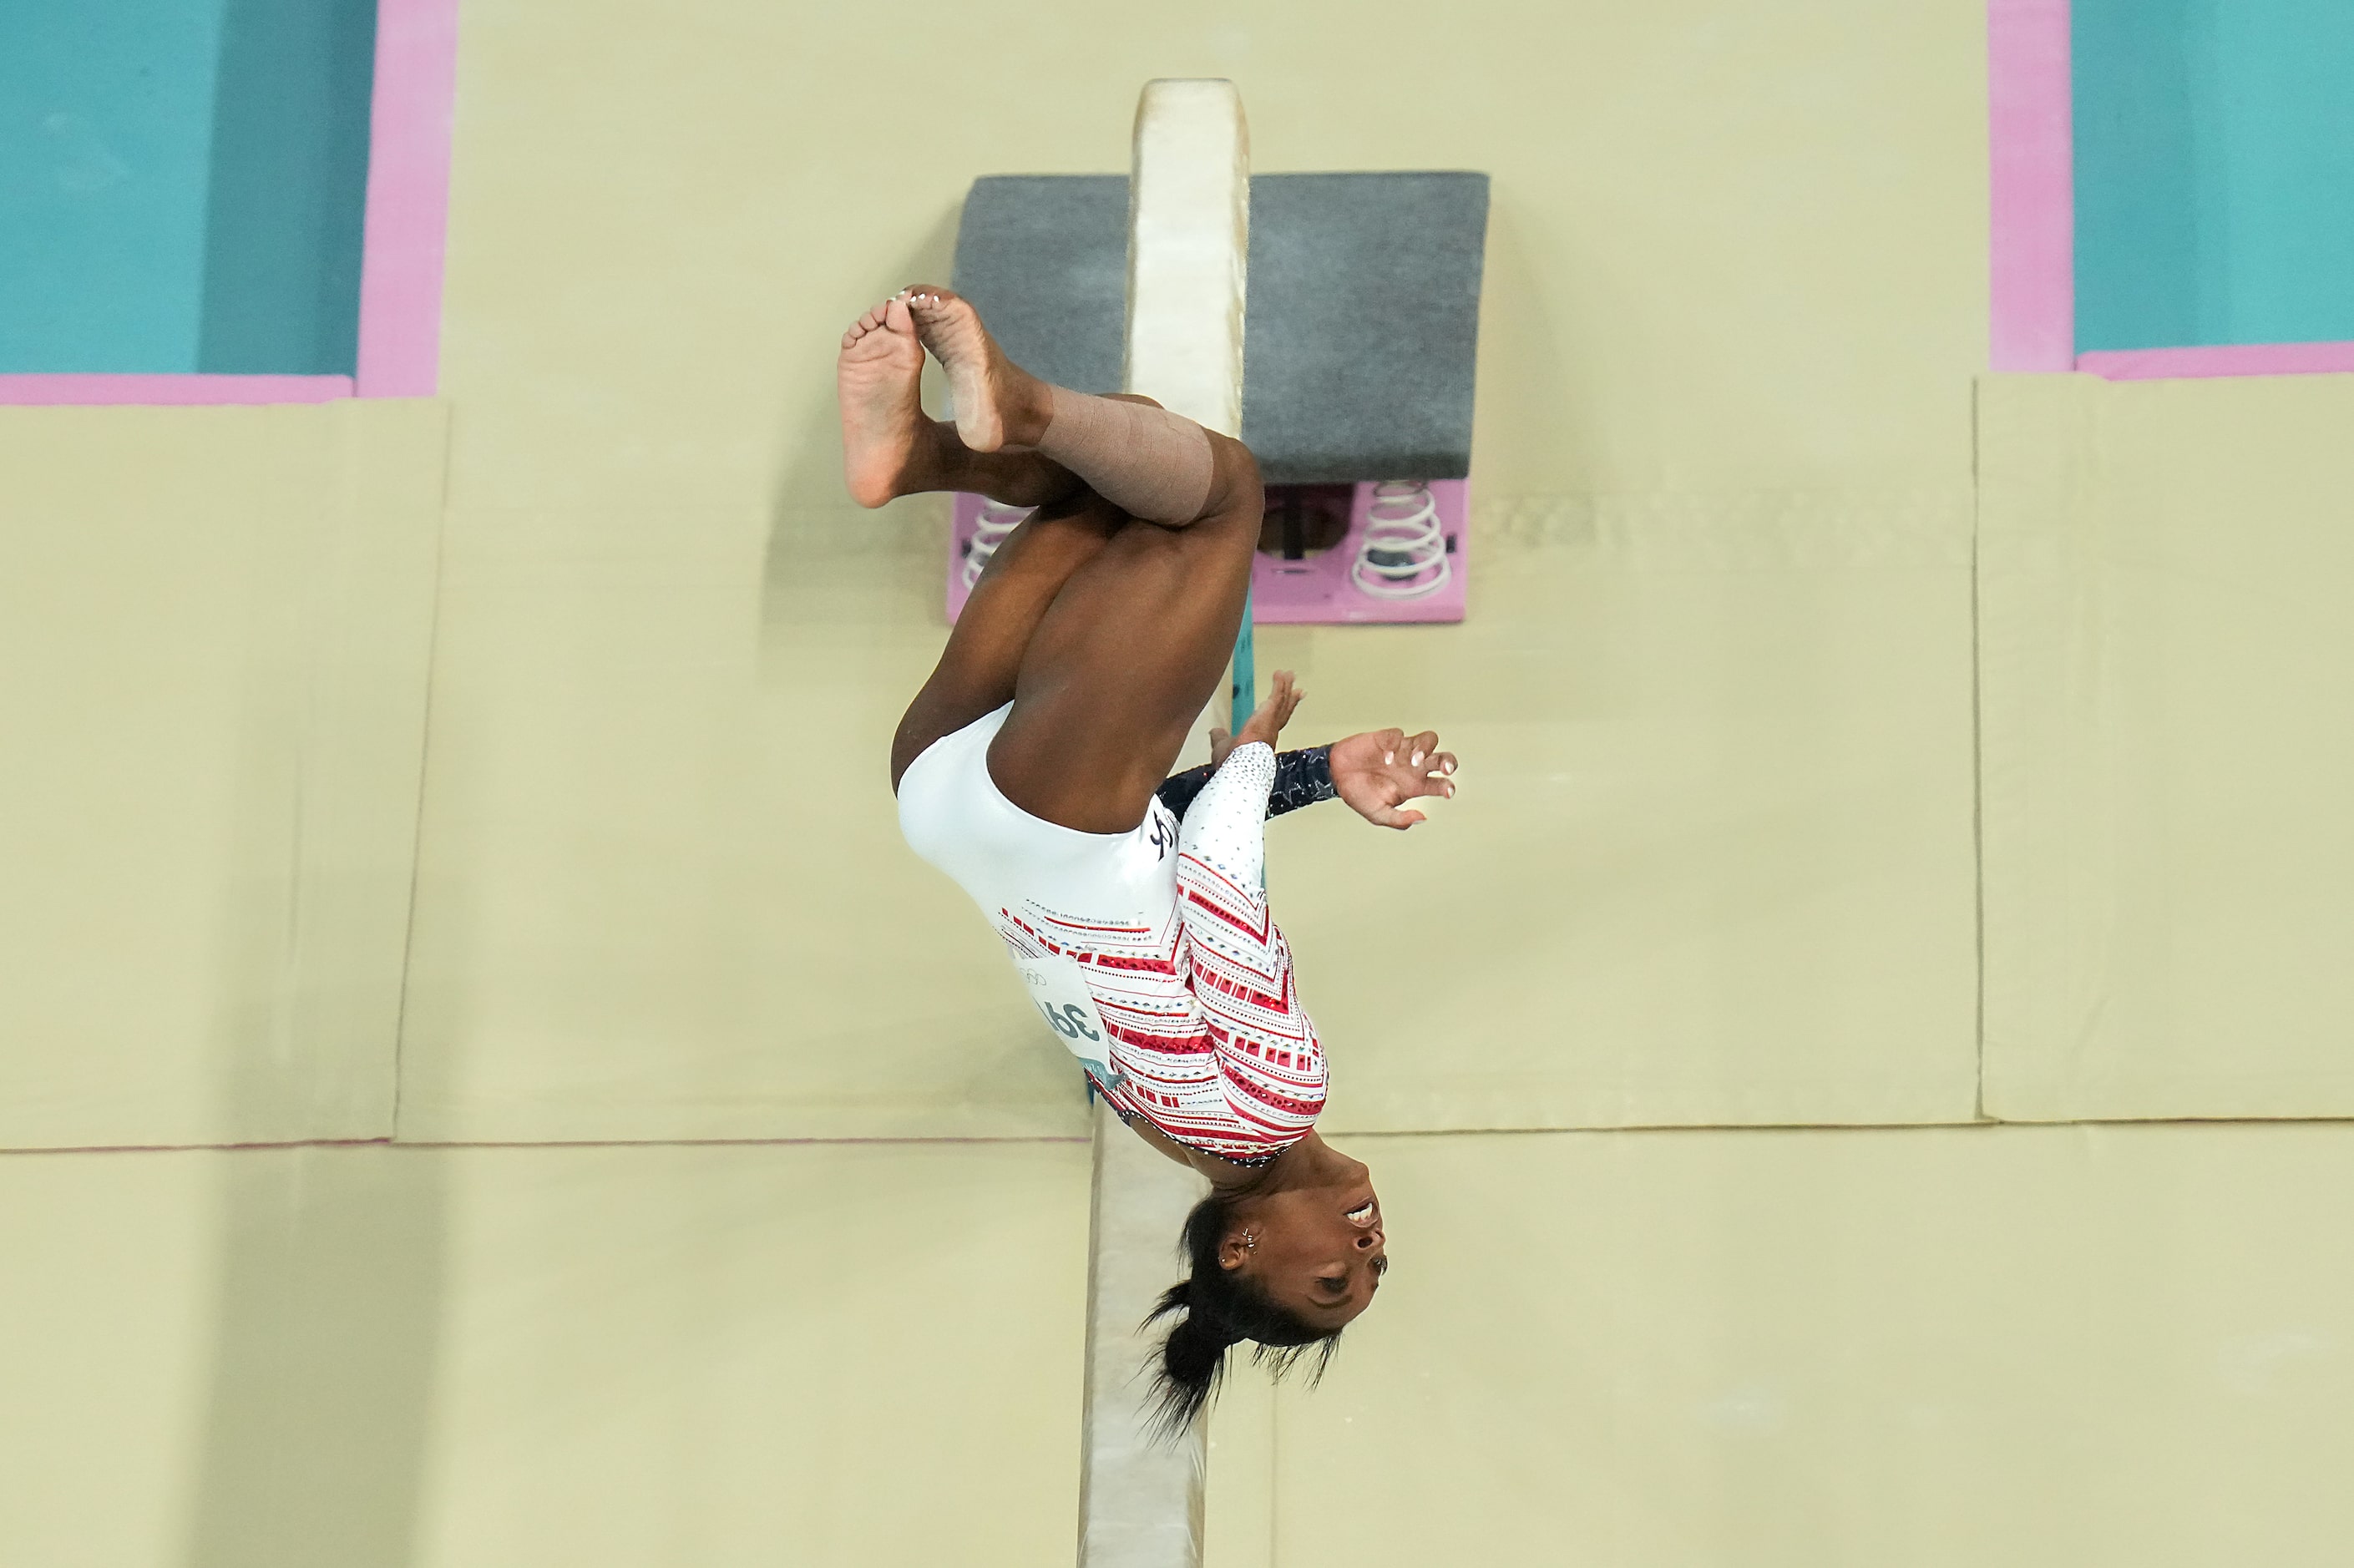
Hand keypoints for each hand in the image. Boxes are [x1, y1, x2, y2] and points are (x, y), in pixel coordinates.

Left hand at [1208, 670, 1303, 766]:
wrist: (1241, 761)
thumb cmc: (1233, 759)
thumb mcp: (1222, 745)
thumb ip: (1220, 737)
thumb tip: (1214, 732)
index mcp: (1262, 739)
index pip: (1274, 725)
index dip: (1280, 717)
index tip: (1285, 710)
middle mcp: (1271, 730)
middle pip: (1284, 711)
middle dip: (1290, 700)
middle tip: (1298, 690)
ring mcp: (1272, 720)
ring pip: (1282, 701)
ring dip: (1286, 687)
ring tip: (1289, 675)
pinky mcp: (1270, 711)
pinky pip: (1277, 695)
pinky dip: (1279, 684)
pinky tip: (1280, 674)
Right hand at [1330, 727, 1456, 829]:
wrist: (1335, 777)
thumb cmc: (1359, 794)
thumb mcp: (1378, 814)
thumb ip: (1399, 820)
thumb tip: (1422, 818)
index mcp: (1415, 785)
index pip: (1440, 784)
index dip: (1448, 787)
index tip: (1447, 791)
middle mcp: (1413, 767)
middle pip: (1442, 759)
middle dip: (1448, 762)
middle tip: (1445, 769)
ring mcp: (1402, 750)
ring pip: (1429, 740)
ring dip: (1425, 749)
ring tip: (1413, 760)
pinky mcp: (1387, 738)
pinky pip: (1399, 735)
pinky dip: (1396, 744)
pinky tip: (1386, 757)